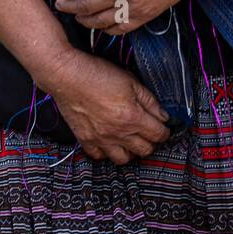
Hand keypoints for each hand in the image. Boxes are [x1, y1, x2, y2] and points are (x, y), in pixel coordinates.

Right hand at [47, 50, 171, 163]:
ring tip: (131, 140)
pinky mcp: (85, 140)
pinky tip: (109, 142)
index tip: (164, 127)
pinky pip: (99, 156)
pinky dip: (106, 153)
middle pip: (144, 150)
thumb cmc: (98, 74)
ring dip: (131, 152)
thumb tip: (163, 116)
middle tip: (149, 132)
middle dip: (151, 142)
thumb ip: (150, 101)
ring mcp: (101, 139)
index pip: (158, 134)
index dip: (165, 131)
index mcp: (132, 117)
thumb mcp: (131, 81)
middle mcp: (118, 133)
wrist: (67, 76)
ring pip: (124, 159)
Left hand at [53, 0, 184, 31]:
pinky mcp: (143, 17)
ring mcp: (131, 8)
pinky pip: (118, 29)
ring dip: (83, 19)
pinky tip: (98, 26)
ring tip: (75, 16)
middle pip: (85, 5)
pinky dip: (105, 29)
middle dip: (69, 6)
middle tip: (60, 5)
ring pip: (99, 21)